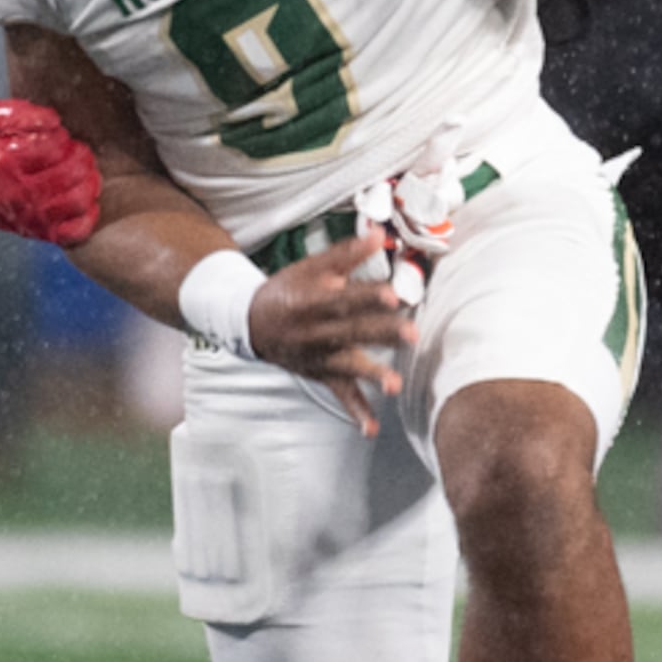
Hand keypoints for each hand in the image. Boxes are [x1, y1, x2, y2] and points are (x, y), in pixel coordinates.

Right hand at [0, 101, 101, 242]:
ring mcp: (33, 217)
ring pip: (79, 199)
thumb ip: (20, 113)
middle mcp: (19, 193)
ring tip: (84, 172)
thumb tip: (52, 121)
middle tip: (77, 152)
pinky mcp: (44, 233)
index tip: (59, 138)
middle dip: (82, 157)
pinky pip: (79, 229)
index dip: (63, 138)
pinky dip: (89, 214)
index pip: (54, 147)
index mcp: (5, 164)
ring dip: (90, 181)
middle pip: (72, 173)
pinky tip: (83, 197)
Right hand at [248, 230, 419, 428]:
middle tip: (411, 334)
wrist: (251, 323)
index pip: (344, 298)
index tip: (392, 296)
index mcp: (313, 300)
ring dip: (372, 375)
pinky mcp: (322, 374)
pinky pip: (340, 395)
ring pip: (349, 365)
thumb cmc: (288, 290)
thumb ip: (347, 254)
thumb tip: (380, 232)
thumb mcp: (312, 267)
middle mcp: (316, 331)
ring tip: (395, 385)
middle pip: (353, 331)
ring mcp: (320, 356)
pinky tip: (371, 429)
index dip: (367, 296)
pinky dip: (356, 412)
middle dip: (382, 333)